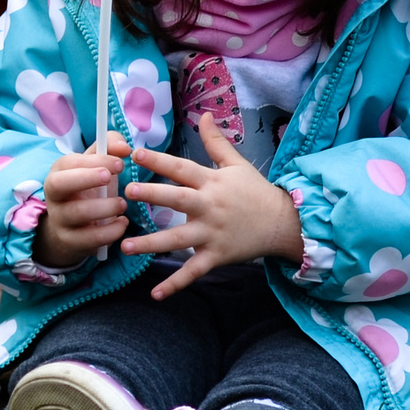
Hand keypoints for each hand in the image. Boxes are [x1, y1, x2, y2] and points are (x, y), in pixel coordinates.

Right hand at [34, 133, 131, 267]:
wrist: (75, 228)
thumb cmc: (90, 189)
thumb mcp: (97, 166)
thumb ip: (110, 148)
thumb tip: (124, 147)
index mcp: (59, 173)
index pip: (69, 162)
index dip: (95, 160)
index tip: (121, 162)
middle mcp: (54, 196)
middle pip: (58, 184)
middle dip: (85, 178)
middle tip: (111, 177)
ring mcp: (60, 219)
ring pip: (76, 213)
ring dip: (104, 207)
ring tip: (122, 204)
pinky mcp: (70, 241)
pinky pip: (88, 238)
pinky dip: (109, 231)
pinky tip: (122, 223)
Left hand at [124, 115, 305, 298]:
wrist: (284, 223)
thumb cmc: (257, 192)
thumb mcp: (237, 165)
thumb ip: (216, 142)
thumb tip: (204, 114)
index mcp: (212, 182)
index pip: (182, 168)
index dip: (159, 161)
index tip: (135, 154)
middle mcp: (210, 207)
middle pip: (178, 200)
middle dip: (153, 196)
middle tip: (128, 193)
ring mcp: (213, 233)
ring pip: (179, 239)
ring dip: (152, 244)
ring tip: (125, 246)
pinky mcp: (217, 255)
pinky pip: (193, 271)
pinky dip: (175, 284)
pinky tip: (155, 294)